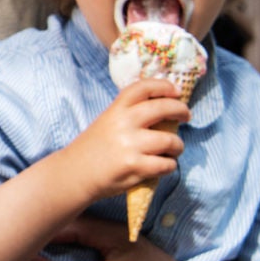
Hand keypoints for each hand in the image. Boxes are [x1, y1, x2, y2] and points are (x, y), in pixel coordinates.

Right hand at [57, 80, 189, 200]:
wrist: (74, 175)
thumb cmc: (93, 149)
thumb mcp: (106, 123)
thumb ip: (129, 115)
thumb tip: (164, 109)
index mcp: (115, 110)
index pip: (143, 88)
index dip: (163, 86)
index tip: (175, 91)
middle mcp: (123, 123)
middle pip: (163, 108)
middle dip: (181, 110)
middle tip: (186, 116)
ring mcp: (129, 145)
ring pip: (170, 140)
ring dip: (178, 146)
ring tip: (174, 149)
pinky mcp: (134, 167)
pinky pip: (166, 164)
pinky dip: (170, 165)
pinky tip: (164, 165)